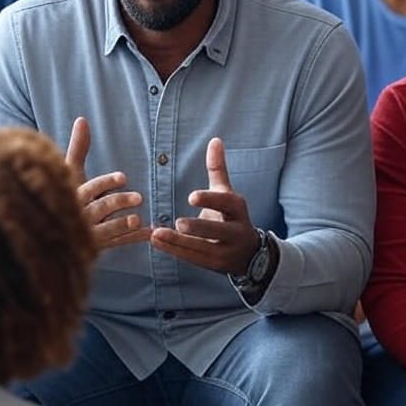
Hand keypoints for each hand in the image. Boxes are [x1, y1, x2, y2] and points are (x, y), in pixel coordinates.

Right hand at [65, 117, 151, 248]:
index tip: (123, 177)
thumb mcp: (72, 172)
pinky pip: (118, 242)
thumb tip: (82, 119)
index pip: (88, 189)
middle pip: (100, 208)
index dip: (106, 183)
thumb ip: (78, 148)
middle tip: (140, 197)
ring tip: (138, 219)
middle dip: (118, 202)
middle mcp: (80, 215)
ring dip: (123, 224)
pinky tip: (149, 232)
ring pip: (107, 229)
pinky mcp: (99, 246)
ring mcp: (89, 233)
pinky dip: (134, 238)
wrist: (58, 232)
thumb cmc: (69, 194)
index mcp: (74, 195)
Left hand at [150, 137, 258, 272]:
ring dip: (178, 242)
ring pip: (201, 248)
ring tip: (156, 233)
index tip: (191, 197)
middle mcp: (235, 232)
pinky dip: (174, 250)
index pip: (226, 204)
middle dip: (198, 228)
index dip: (210, 200)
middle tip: (178, 222)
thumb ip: (218, 169)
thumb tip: (215, 140)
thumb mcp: (226, 193)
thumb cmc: (231, 216)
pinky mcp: (213, 265)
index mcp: (238, 209)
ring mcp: (225, 251)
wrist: (249, 253)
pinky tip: (156, 241)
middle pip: (217, 231)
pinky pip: (192, 258)